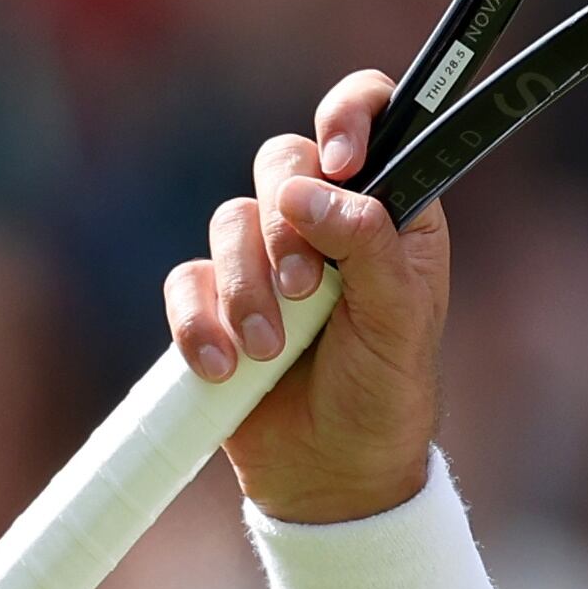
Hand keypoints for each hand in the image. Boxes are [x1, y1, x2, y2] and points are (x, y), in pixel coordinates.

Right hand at [169, 68, 452, 524]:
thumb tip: (308, 192)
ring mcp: (265, 257)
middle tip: (306, 289)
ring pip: (230, 220)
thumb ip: (368, 247)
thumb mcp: (400, 323)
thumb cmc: (385, 391)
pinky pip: (186, 280)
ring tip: (269, 349)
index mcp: (389, 210)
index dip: (350, 114)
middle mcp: (326, 219)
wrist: (333, 474)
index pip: (373, 117)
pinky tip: (224, 366)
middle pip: (283, 160)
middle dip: (286, 226)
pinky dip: (199, 321)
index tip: (342, 160)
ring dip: (246, 287)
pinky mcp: (213, 299)